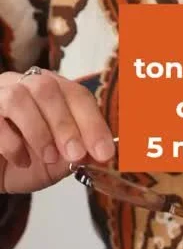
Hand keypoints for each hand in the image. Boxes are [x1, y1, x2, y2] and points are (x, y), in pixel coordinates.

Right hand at [0, 69, 114, 193]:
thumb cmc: (23, 162)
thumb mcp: (57, 163)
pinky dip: (12, 143)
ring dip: (40, 130)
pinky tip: (22, 160)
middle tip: (76, 154)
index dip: (93, 122)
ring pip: (19, 96)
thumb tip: (102, 153)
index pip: (76, 94)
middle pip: (48, 88)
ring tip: (49, 157)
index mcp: (51, 91)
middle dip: (66, 124)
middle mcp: (23, 84)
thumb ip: (78, 154)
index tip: (104, 152)